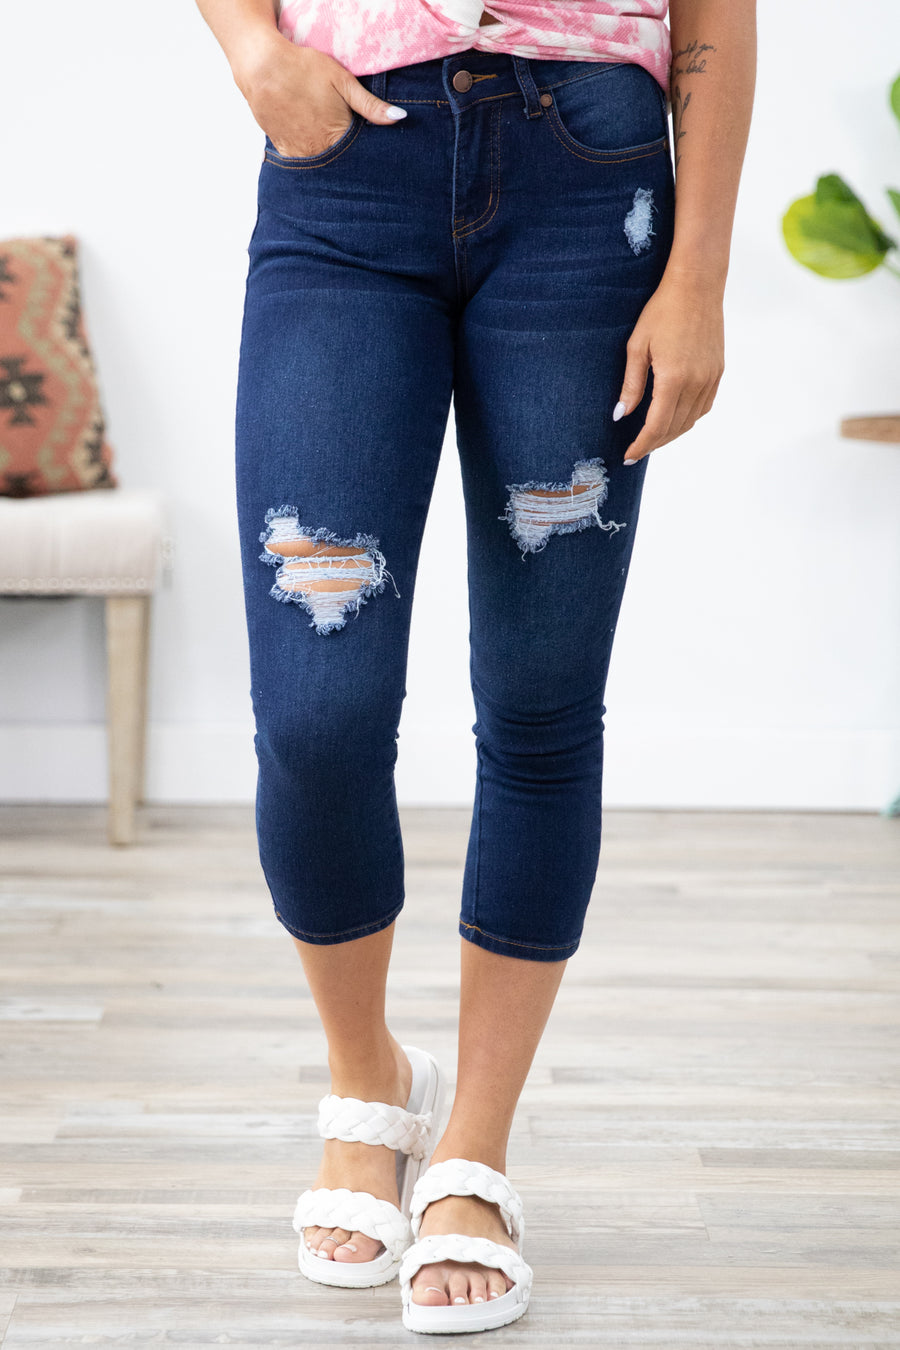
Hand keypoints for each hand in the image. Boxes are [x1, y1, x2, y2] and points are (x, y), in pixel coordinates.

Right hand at [232, 30, 406, 158]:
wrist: (262, 67)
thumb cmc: (304, 69)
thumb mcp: (343, 82)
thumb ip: (371, 105)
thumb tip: (399, 119)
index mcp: (337, 137)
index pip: (358, 158)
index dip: (364, 157)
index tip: (372, 158)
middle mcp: (318, 150)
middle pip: (339, 165)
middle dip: (346, 161)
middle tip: (345, 147)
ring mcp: (299, 152)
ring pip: (319, 165)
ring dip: (326, 159)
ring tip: (325, 141)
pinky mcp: (282, 148)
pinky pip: (299, 160)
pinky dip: (307, 154)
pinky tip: (309, 142)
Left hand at [615, 264, 725, 464]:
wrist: (697, 286)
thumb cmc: (662, 311)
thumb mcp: (637, 347)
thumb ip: (631, 385)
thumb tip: (621, 415)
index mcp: (673, 379)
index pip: (657, 426)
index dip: (642, 445)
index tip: (629, 456)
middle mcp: (696, 383)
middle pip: (674, 428)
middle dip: (654, 443)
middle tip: (636, 450)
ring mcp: (711, 378)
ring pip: (690, 421)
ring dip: (671, 434)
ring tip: (652, 438)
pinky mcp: (718, 372)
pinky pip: (703, 407)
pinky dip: (687, 419)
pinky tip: (674, 418)